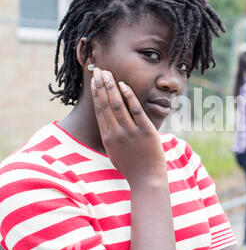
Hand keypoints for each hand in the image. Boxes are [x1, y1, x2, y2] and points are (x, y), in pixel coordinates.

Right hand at [90, 67, 166, 186]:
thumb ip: (110, 138)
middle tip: (99, 70)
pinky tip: (124, 85)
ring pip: (117, 105)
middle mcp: (116, 133)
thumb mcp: (115, 153)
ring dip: (112, 87)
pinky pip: (136, 110)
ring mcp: (130, 132)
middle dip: (101, 86)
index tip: (95, 81)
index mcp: (108, 138)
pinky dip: (129, 96)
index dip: (96, 94)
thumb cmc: (132, 167)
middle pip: (105, 104)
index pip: (100, 111)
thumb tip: (107, 125)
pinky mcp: (145, 131)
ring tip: (108, 74)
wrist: (147, 179)